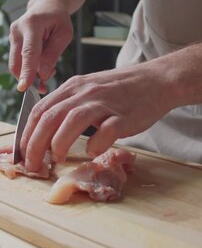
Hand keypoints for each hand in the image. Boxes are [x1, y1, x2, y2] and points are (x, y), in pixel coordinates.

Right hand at [9, 0, 72, 92]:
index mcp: (32, 24)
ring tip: (49, 70)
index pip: (28, 53)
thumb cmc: (58, 18)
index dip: (27, 71)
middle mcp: (17, 30)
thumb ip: (52, 55)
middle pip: (17, 62)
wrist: (47, 5)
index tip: (24, 87)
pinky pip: (19, 62)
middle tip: (44, 85)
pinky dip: (30, 69)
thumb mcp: (64, 34)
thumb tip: (41, 75)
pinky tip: (42, 65)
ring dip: (31, 74)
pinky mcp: (13, 43)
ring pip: (17, 65)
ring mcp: (12, 36)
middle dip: (29, 78)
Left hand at [21, 61, 175, 171]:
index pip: (39, 110)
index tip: (23, 154)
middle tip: (33, 166)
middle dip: (35, 145)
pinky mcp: (124, 116)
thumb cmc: (121, 90)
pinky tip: (94, 152)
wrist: (156, 81)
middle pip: (50, 117)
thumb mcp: (88, 90)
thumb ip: (69, 106)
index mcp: (73, 87)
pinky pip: (106, 131)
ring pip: (73, 121)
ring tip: (56, 159)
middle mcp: (85, 93)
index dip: (26, 134)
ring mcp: (105, 103)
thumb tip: (46, 133)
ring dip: (59, 143)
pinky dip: (96, 145)